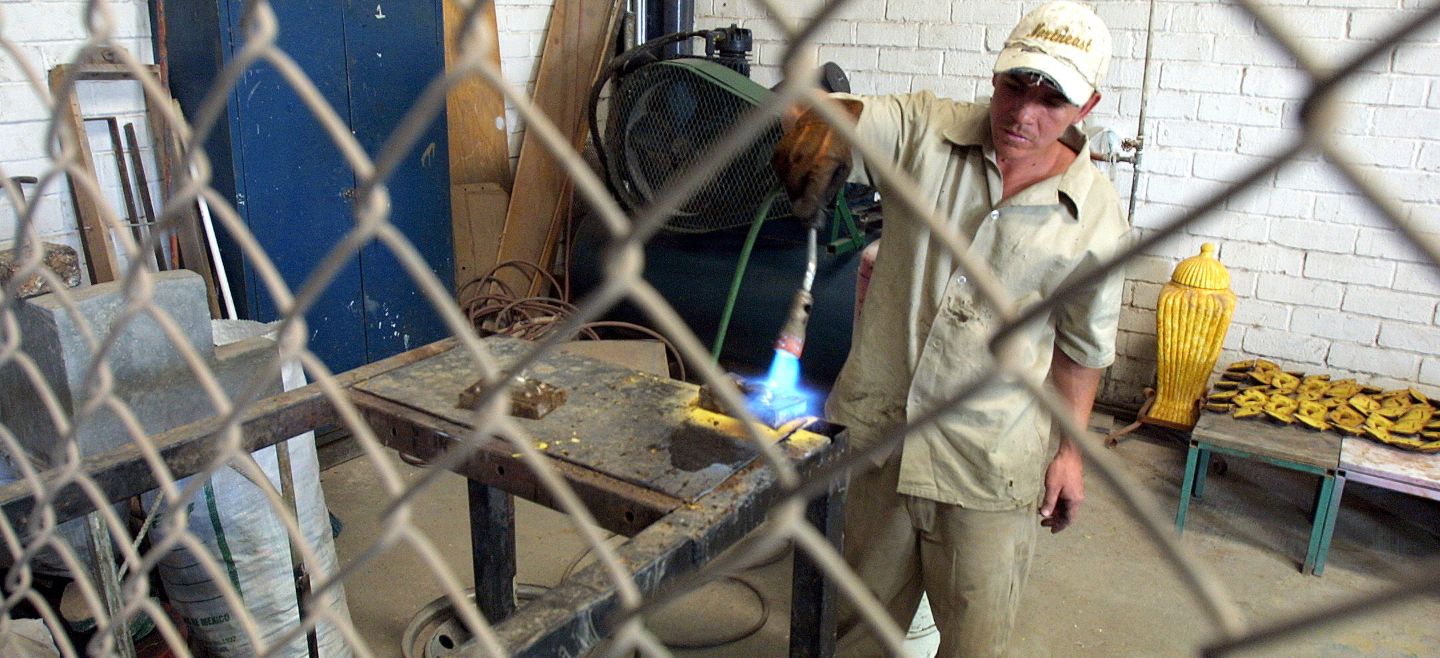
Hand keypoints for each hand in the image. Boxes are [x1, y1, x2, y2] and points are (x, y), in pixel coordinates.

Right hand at [771, 99, 863, 222]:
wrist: (823, 116)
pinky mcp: (779, 150)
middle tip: (807, 203)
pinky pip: (780, 173)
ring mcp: (789, 154)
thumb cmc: (836, 143)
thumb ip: (829, 192)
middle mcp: (803, 159)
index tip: (806, 217)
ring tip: (805, 180)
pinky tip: (798, 169)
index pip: (808, 198)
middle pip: (795, 193)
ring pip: (786, 184)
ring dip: (794, 188)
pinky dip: (787, 176)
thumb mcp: (843, 169)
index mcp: (823, 165)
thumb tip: (816, 213)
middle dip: (800, 200)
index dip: (806, 212)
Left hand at [1039, 439, 1083, 532]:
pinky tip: (1049, 502)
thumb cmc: (1061, 469)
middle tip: (1043, 523)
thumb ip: (1049, 502)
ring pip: (1065, 507)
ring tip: (1044, 513)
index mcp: (1074, 501)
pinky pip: (1065, 500)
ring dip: (1056, 511)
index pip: (1068, 519)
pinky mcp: (1072, 487)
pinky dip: (1057, 504)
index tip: (1051, 531)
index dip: (1060, 526)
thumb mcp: (1052, 487)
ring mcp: (1075, 492)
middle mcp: (1077, 498)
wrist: (1069, 454)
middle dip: (1056, 520)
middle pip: (1067, 514)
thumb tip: (1045, 515)